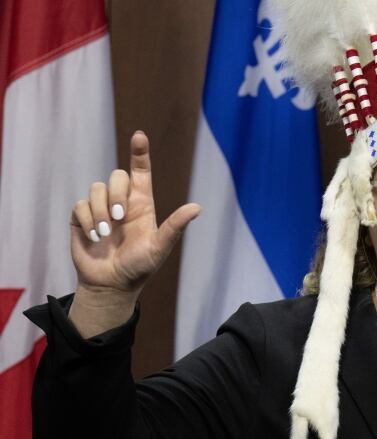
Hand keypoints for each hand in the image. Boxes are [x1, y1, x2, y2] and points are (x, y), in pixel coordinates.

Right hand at [68, 131, 200, 335]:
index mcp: (142, 204)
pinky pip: (80, 205)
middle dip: (116, 194)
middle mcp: (121, 202)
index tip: (139, 136)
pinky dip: (88, 220)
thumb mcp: (159, 247)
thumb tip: (197, 208)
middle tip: (120, 219)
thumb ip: (175, 227)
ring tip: (106, 234)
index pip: (140, 172)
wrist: (112, 284)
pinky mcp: (82, 218)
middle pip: (116, 177)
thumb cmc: (139, 266)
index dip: (139, 153)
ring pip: (96, 188)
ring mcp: (101, 209)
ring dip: (101, 211)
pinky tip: (94, 237)